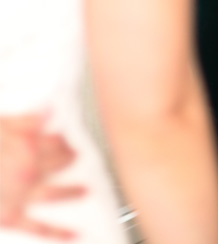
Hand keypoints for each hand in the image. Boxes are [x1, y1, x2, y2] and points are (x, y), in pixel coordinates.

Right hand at [0, 115, 85, 239]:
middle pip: (58, 163)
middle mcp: (30, 170)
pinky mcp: (10, 216)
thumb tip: (50, 111)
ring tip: (84, 190)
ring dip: (71, 191)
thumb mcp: (1, 123)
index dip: (61, 138)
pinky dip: (57, 233)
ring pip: (54, 193)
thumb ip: (27, 120)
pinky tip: (74, 235)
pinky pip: (38, 227)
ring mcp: (21, 195)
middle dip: (68, 158)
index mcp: (28, 145)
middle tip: (74, 156)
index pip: (56, 140)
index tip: (63, 137)